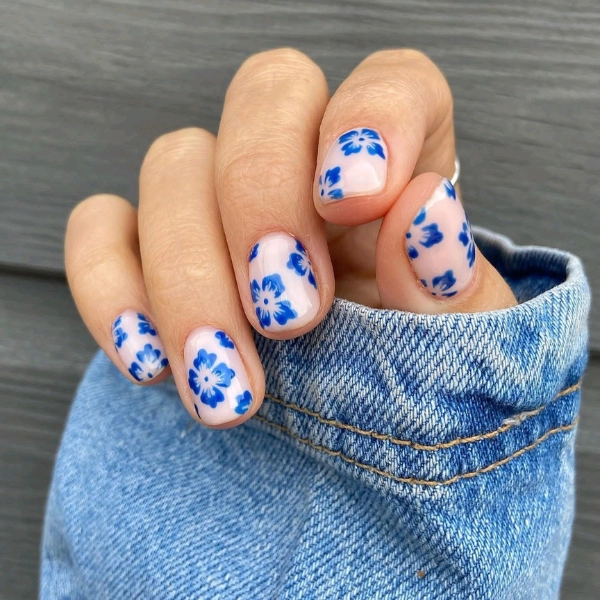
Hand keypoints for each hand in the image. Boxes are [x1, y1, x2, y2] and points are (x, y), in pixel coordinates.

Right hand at [65, 48, 515, 427]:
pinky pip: (101, 231)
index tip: (357, 196)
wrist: (344, 421)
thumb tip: (426, 217)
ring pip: (174, 164)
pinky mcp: (149, 247)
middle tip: (288, 315)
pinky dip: (109, 287)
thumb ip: (449, 288)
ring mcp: (218, 198)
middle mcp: (302, 163)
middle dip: (264, 201)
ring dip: (189, 274)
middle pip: (265, 98)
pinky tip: (149, 358)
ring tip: (228, 379)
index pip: (392, 84)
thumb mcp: (453, 345)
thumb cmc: (407, 371)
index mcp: (394, 168)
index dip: (373, 118)